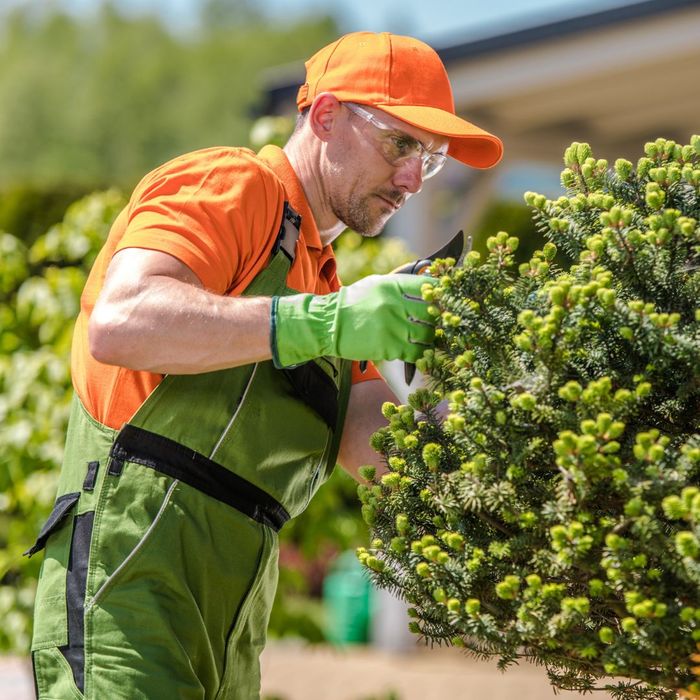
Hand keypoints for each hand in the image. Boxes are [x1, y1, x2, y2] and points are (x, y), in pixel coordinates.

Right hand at [271, 274, 434, 367]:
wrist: (329, 324)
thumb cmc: (354, 303)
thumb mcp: (376, 285)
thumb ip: (400, 286)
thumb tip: (427, 287)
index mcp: (392, 286)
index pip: (427, 286)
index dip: (440, 293)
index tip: (444, 299)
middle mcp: (393, 305)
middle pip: (431, 313)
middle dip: (438, 319)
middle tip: (438, 322)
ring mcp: (391, 327)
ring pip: (426, 335)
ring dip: (430, 338)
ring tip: (426, 338)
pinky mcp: (388, 347)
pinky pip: (415, 352)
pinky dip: (420, 354)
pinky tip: (418, 352)